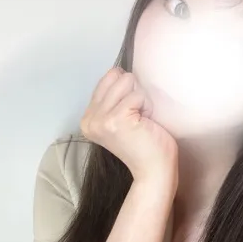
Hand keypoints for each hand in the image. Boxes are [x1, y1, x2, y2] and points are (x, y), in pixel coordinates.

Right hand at [80, 67, 178, 188]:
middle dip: (134, 93)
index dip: (127, 92)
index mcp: (88, 118)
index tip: (131, 116)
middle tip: (138, 119)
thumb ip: (113, 97)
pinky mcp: (115, 119)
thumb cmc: (145, 144)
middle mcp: (89, 119)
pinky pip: (138, 94)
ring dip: (141, 99)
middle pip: (117, 76)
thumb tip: (119, 71)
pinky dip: (147, 106)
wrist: (154, 170)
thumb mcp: (120, 116)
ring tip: (141, 121)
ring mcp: (101, 119)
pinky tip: (145, 124)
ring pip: (127, 81)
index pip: (108, 78)